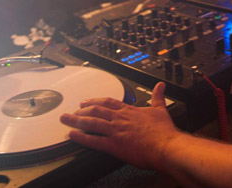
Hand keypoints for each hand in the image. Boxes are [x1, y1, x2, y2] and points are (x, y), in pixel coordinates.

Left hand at [59, 81, 180, 169]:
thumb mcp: (161, 109)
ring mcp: (115, 131)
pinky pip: (93, 140)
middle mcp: (120, 119)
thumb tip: (160, 85)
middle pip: (96, 110)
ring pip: (91, 123)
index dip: (95, 101)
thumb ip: (158, 97)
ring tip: (65, 119)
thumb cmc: (164, 132)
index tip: (87, 101)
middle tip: (72, 110)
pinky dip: (81, 138)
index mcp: (130, 111)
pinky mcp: (114, 144)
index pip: (108, 102)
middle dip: (82, 110)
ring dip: (76, 120)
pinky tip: (72, 135)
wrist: (166, 146)